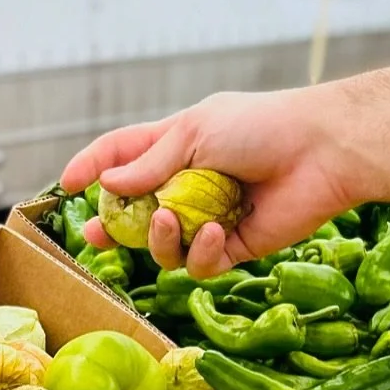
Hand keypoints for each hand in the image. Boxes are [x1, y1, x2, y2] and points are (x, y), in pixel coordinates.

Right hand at [61, 86, 360, 275]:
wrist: (322, 152)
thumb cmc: (260, 127)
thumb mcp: (193, 134)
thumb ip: (149, 163)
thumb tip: (107, 186)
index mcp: (176, 145)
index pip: (122, 156)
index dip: (93, 168)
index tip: (67, 185)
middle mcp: (188, 184)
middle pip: (136, 212)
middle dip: (112, 226)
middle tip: (95, 234)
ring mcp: (209, 218)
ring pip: (164, 245)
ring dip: (161, 239)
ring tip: (172, 222)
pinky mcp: (235, 246)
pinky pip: (201, 262)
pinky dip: (202, 251)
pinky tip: (218, 232)